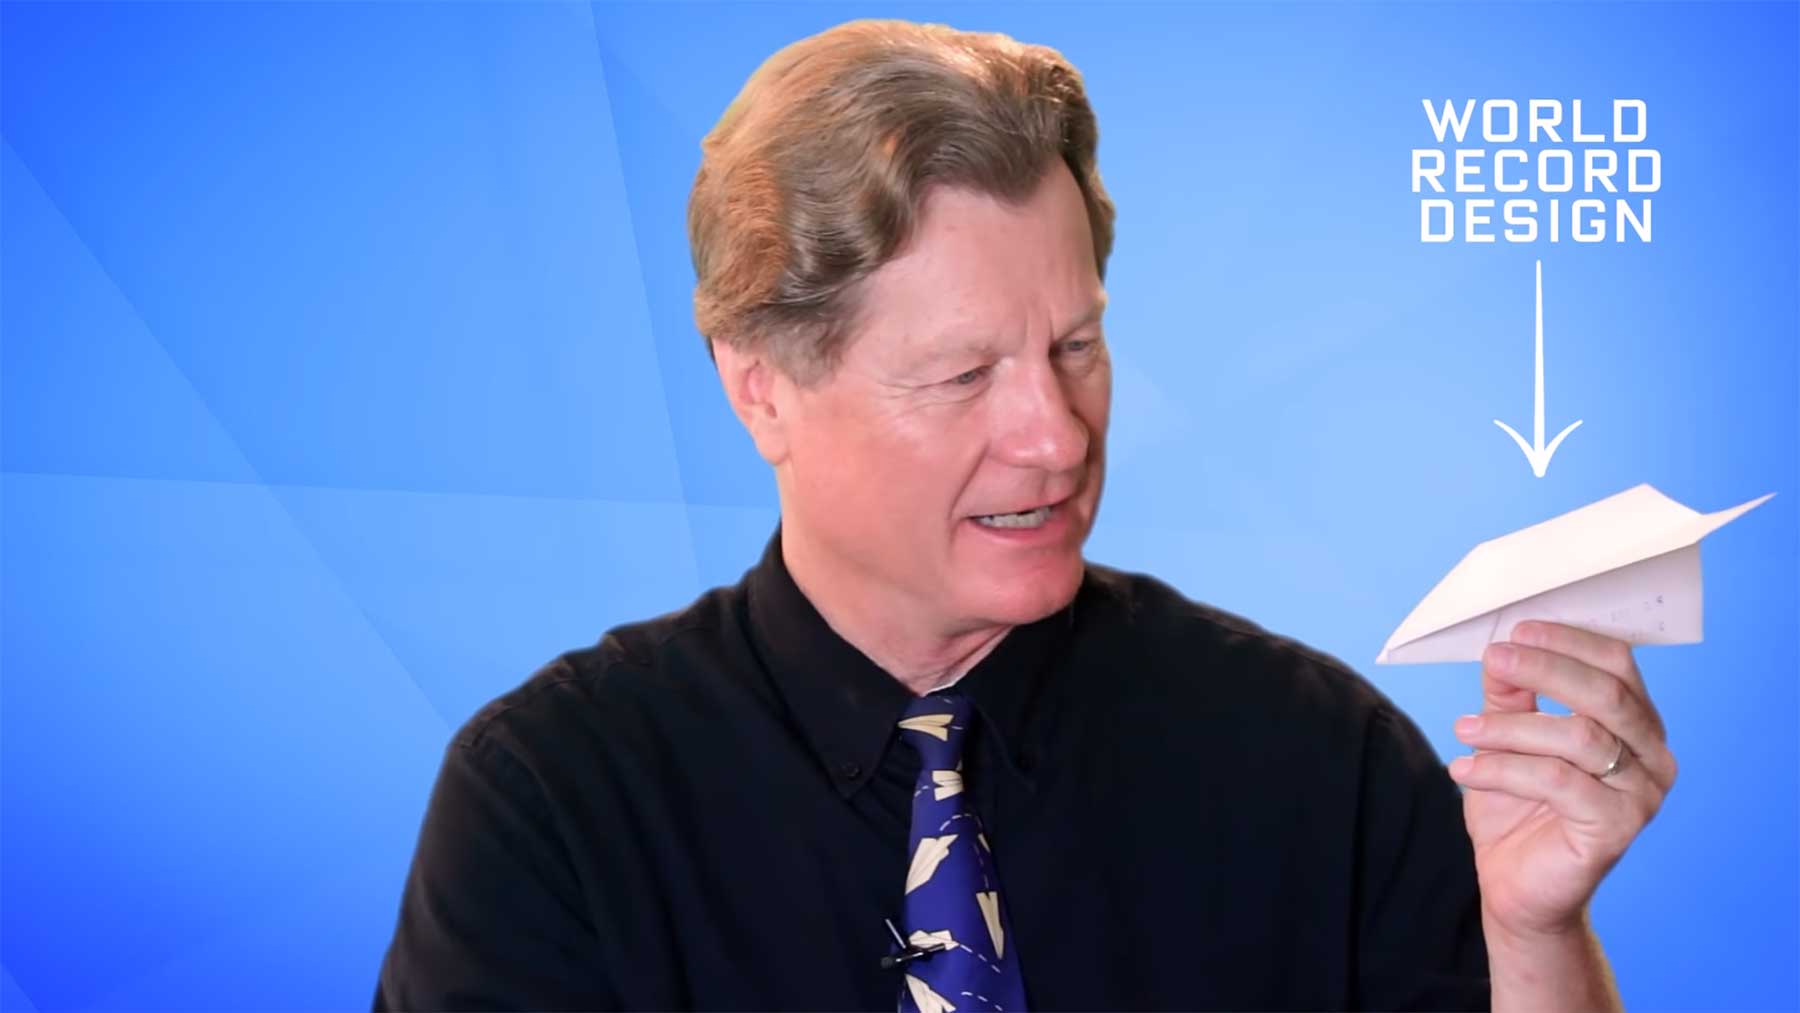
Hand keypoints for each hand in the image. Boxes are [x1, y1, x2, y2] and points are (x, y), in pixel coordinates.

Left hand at [1447, 620, 1676, 941]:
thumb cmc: (1519, 806)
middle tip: (1495, 659)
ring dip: (1512, 727)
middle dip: (1546, 670)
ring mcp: (1642, 795)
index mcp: (1636, 723)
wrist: (1517, 883)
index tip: (1516, 630)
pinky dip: (1503, 769)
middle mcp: (1652, 756)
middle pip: (1607, 694)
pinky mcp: (1617, 829)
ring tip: (1463, 729)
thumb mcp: (1509, 737)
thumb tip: (1499, 649)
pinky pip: (1557, 781)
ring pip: (1579, 737)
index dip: (1568, 641)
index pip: (1617, 664)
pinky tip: (1464, 769)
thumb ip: (1511, 694)